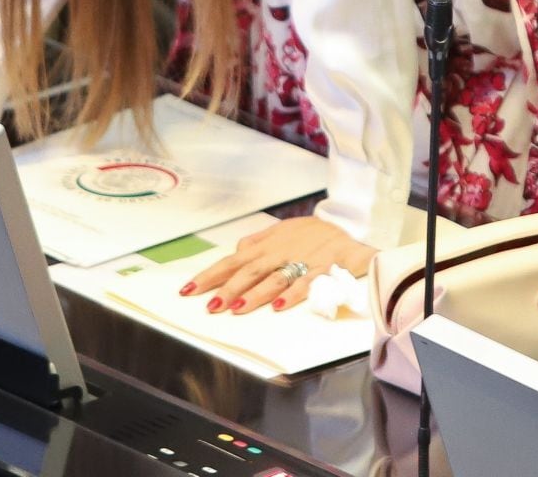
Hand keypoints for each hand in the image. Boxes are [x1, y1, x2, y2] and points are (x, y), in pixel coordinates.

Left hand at [181, 216, 376, 315]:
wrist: (349, 228)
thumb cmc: (313, 233)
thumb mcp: (283, 230)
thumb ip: (259, 241)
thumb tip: (237, 251)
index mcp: (268, 244)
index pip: (233, 260)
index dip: (210, 274)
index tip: (189, 290)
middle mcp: (280, 251)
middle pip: (249, 270)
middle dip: (228, 288)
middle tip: (210, 306)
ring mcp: (302, 259)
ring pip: (274, 277)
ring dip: (255, 294)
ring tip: (237, 309)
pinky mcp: (324, 268)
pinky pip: (306, 282)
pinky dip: (292, 294)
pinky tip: (278, 306)